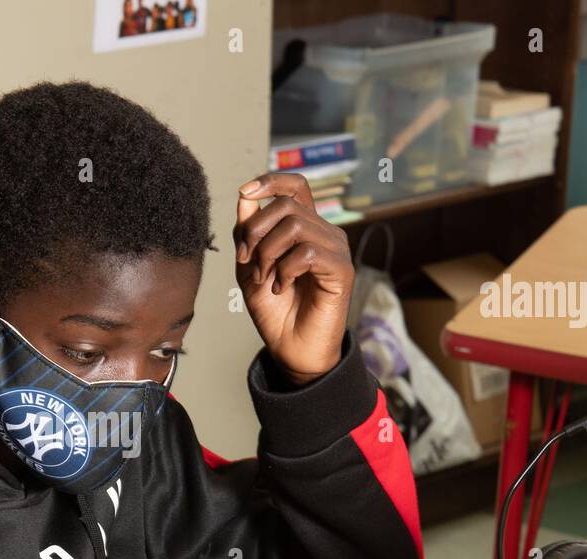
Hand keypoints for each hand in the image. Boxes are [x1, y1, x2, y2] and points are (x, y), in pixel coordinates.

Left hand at [233, 172, 354, 384]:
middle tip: (247, 262)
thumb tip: (245, 197)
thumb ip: (246, 233)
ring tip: (264, 279)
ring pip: (295, 226)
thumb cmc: (274, 310)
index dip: (270, 181)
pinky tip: (281, 288)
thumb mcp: (249, 267)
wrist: (289, 348)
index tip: (245, 193)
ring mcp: (335, 250)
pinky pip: (308, 253)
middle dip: (255, 231)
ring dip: (268, 253)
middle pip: (286, 205)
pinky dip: (285, 270)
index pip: (295, 186)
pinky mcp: (341, 270)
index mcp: (303, 228)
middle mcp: (323, 233)